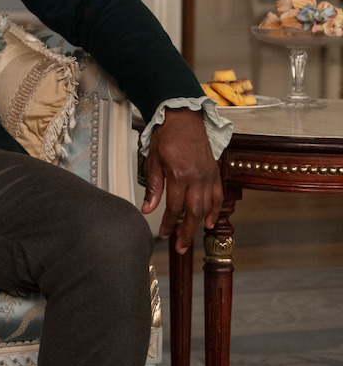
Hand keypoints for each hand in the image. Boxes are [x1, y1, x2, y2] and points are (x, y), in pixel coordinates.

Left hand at [141, 108, 223, 253]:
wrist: (183, 118)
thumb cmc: (167, 136)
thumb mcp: (153, 160)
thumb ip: (153, 187)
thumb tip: (148, 209)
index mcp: (179, 175)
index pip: (175, 207)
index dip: (169, 224)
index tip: (163, 234)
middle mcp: (197, 178)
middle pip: (194, 212)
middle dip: (186, 232)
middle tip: (181, 248)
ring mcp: (208, 176)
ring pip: (207, 207)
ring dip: (199, 225)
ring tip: (191, 238)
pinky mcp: (215, 172)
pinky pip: (218, 196)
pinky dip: (215, 210)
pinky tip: (209, 221)